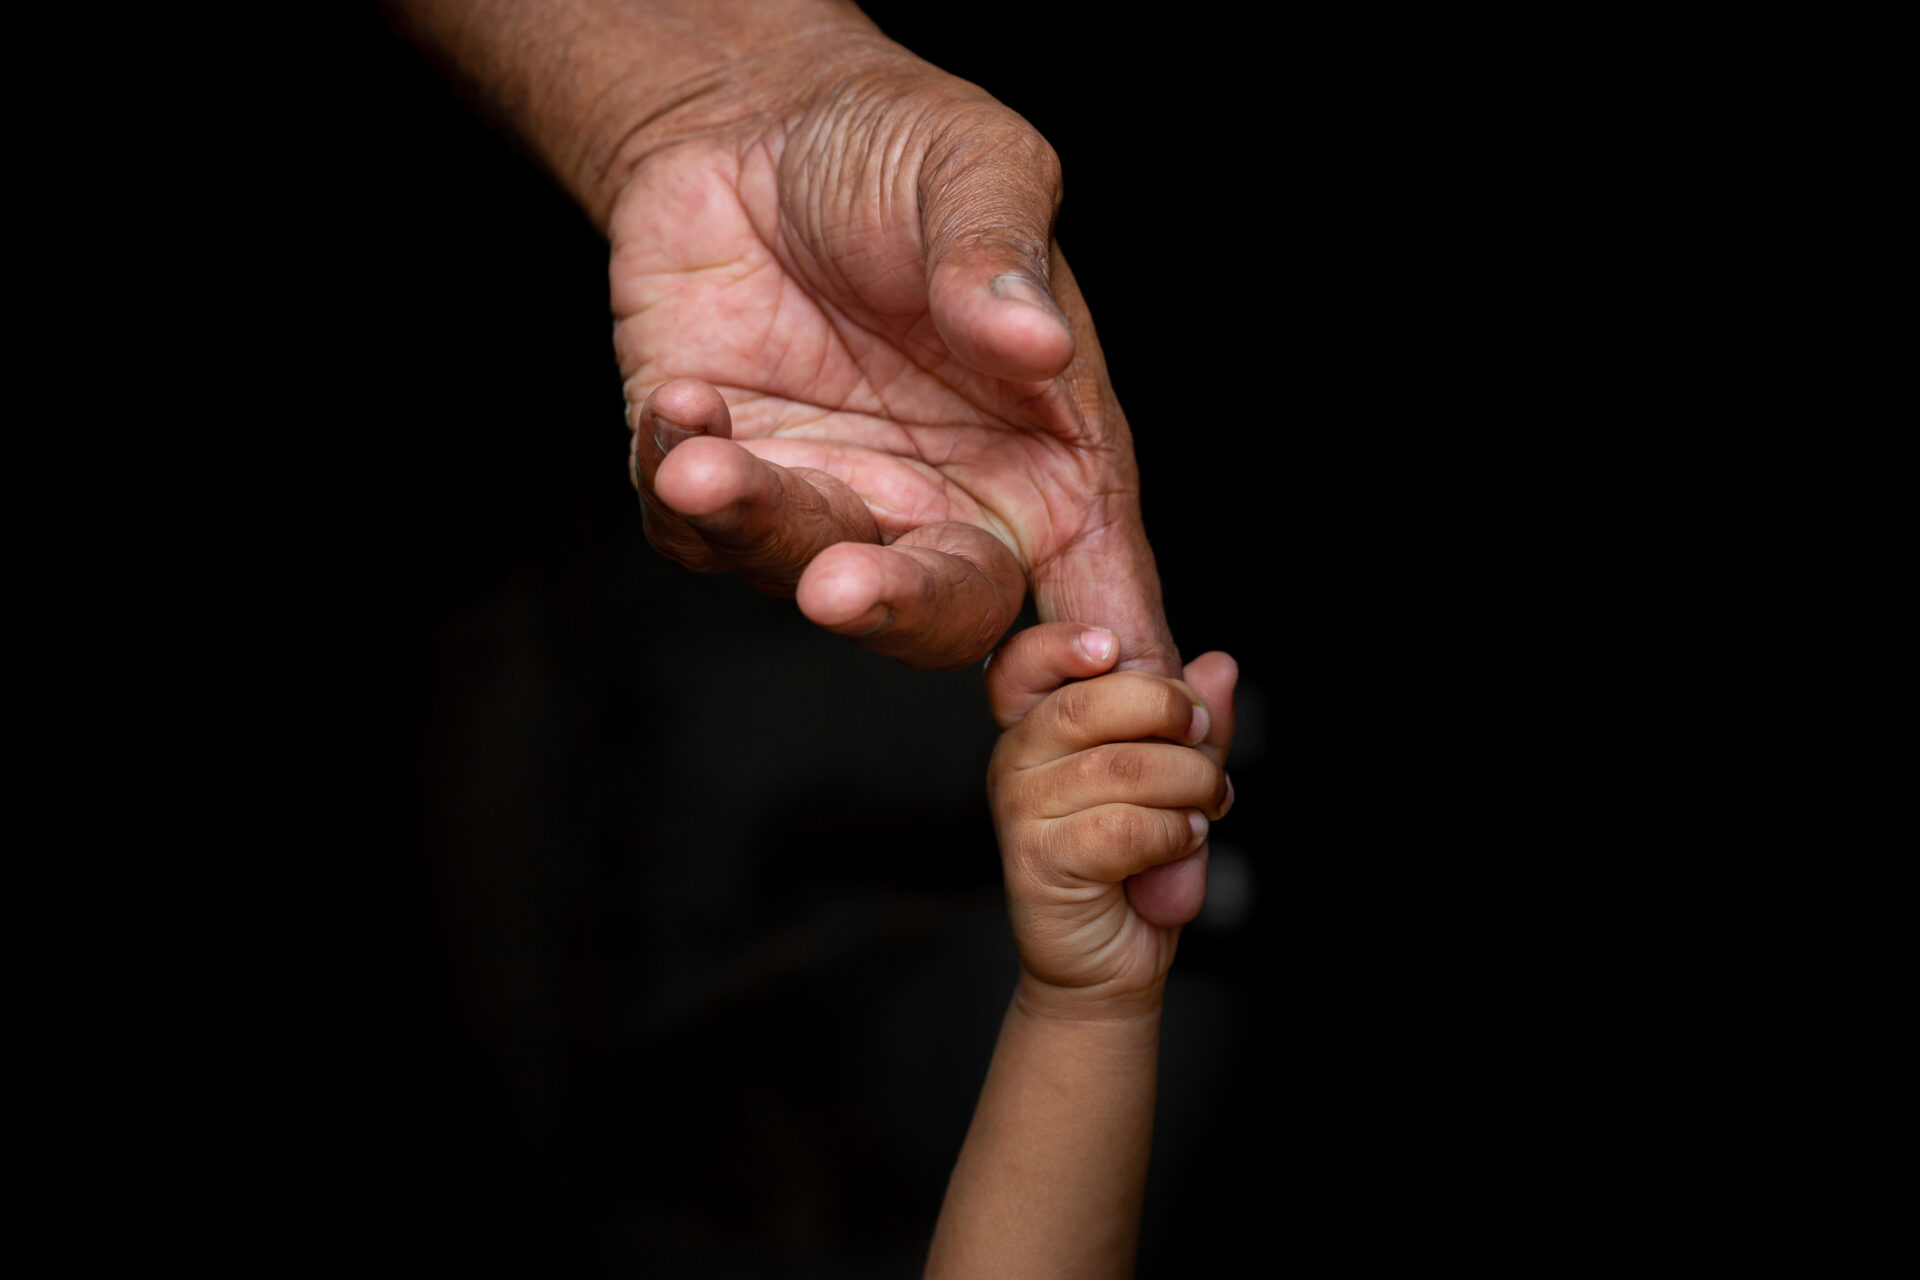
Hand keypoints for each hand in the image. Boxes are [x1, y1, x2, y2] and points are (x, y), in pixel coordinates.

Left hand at [614, 30, 1175, 671]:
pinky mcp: (721, 484)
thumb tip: (1038, 338)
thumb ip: (1003, 256)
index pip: (1094, 581)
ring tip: (708, 466)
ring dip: (757, 529)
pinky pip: (690, 528)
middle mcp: (941, 503)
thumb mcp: (980, 166)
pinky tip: (681, 403)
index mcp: (1046, 460)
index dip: (1094, 644)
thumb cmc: (900, 149)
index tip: (1081, 660)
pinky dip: (675, 481)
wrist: (750, 121)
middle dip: (894, 608)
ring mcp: (828, 501)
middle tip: (842, 586)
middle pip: (943, 613)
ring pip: (800, 570)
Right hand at [986, 623, 1237, 1014]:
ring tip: (1204, 806)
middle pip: (1086, 705)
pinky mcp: (1039, 861)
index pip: (1020, 665)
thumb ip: (1191, 723)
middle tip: (1203, 735)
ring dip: (1187, 783)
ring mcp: (1020, 812)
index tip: (1112, 647)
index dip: (1060, 645)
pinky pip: (1123, 828)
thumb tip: (1218, 664)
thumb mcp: (1174, 778)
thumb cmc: (1135, 864)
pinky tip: (1182, 840)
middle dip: (1166, 711)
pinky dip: (1172, 832)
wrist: (1110, 960)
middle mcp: (1014, 761)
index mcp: (1036, 727)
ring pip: (1120, 768)